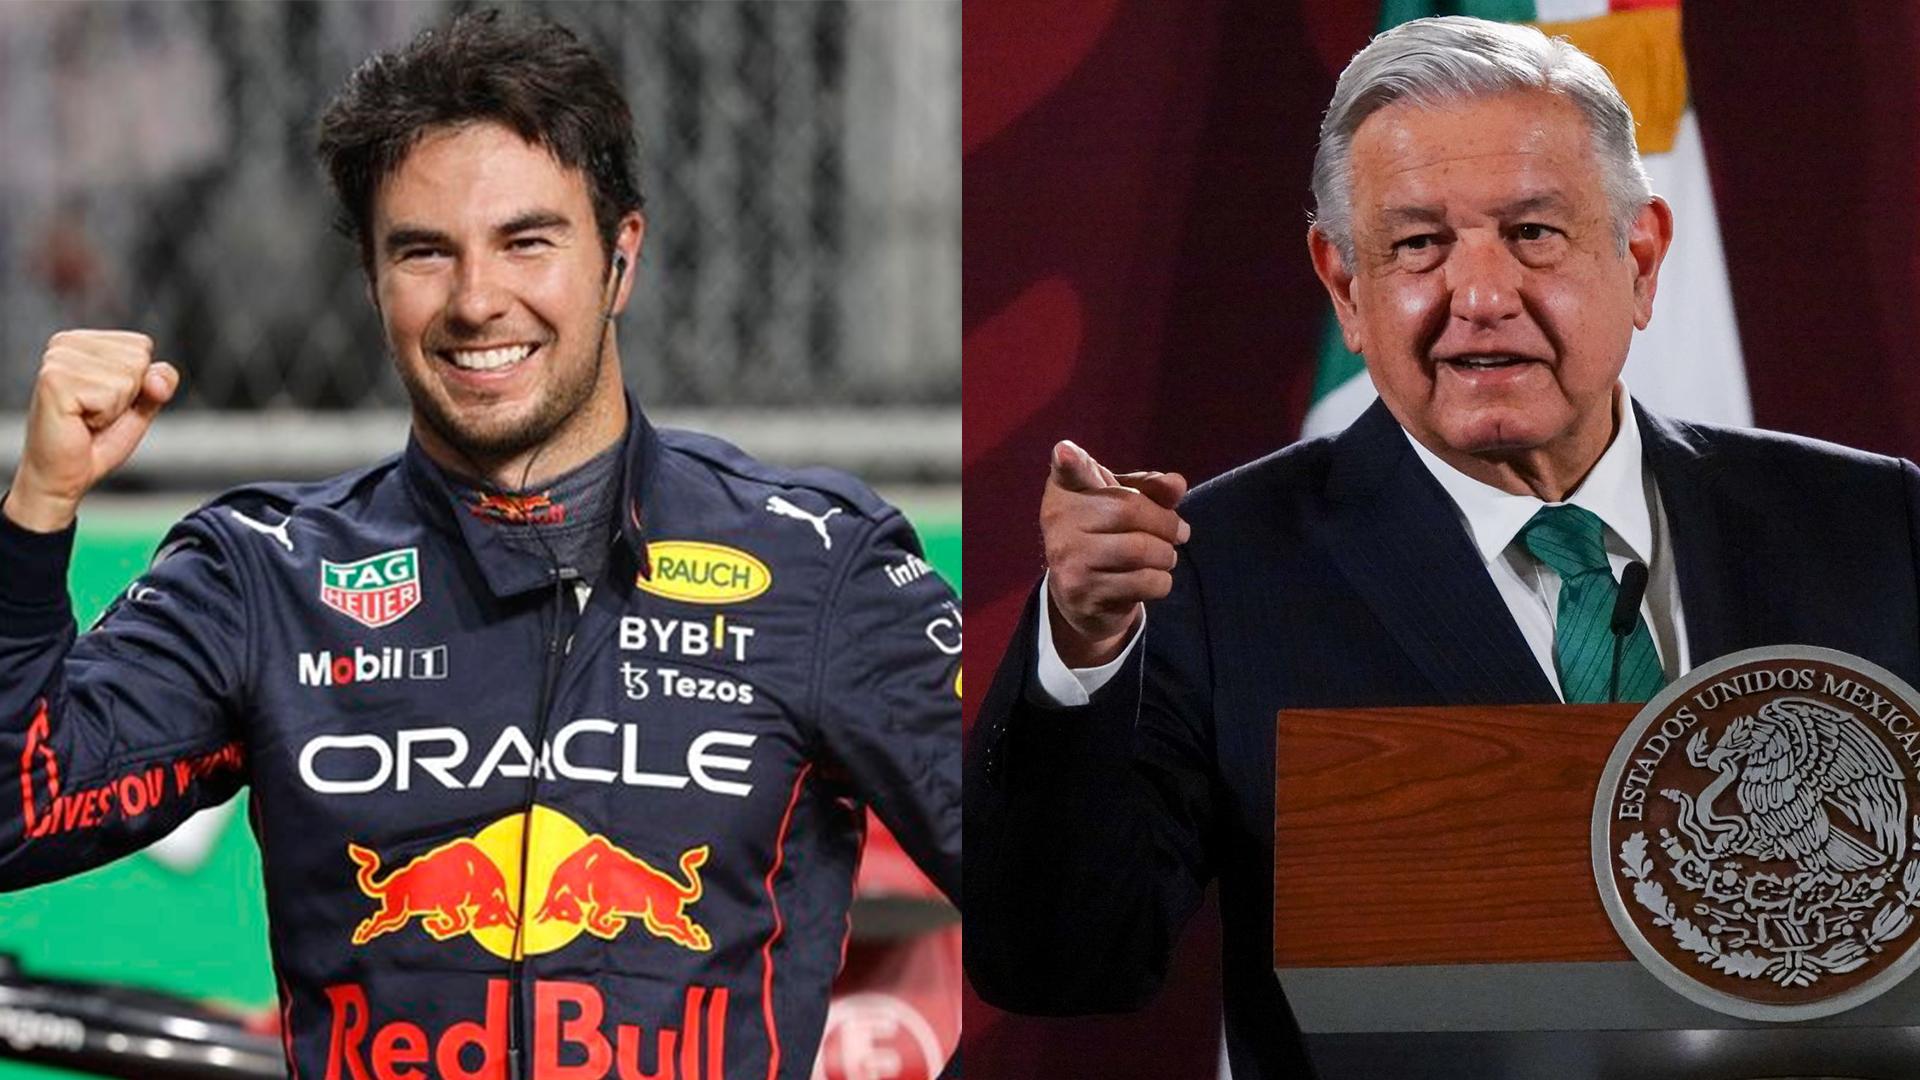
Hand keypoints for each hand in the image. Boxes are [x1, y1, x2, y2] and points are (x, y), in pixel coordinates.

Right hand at [4, 331, 178, 532]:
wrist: (64, 475)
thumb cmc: (96, 440)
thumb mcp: (140, 406)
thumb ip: (160, 383)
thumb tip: (157, 378)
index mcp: (83, 341)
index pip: (142, 346)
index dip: (138, 383)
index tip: (105, 401)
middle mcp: (66, 344)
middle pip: (139, 358)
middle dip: (128, 397)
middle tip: (95, 414)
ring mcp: (57, 360)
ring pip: (128, 376)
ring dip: (114, 408)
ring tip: (87, 418)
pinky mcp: (54, 380)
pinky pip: (112, 394)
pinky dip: (104, 416)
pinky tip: (80, 422)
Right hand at [1041, 440, 1188, 667]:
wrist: (1080, 596)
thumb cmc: (1106, 535)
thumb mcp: (1124, 503)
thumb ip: (1150, 489)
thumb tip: (1177, 484)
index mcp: (1065, 491)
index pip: (1068, 471)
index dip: (1069, 461)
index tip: (1064, 451)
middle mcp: (1058, 523)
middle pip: (1128, 510)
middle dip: (1166, 523)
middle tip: (1180, 532)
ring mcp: (1068, 560)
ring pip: (1139, 550)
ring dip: (1166, 555)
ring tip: (1165, 557)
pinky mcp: (1083, 594)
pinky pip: (1142, 582)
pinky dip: (1162, 581)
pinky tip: (1153, 579)